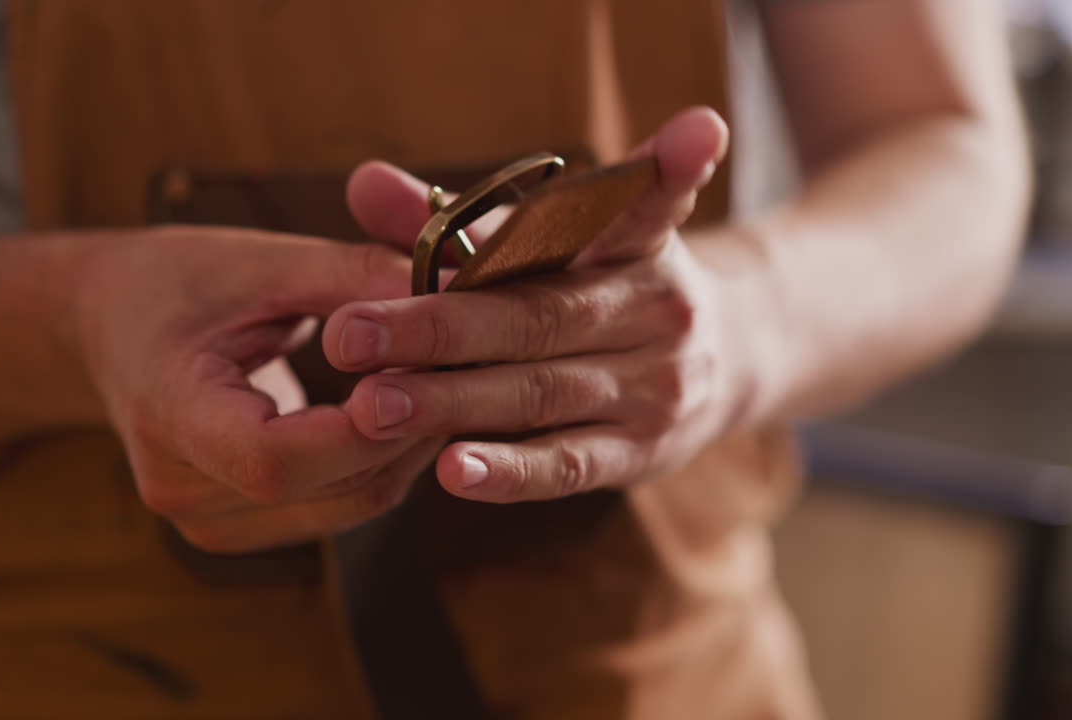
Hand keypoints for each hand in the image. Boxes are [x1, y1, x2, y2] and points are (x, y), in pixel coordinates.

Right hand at [72, 226, 439, 550]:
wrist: (107, 325)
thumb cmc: (176, 281)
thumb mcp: (259, 261)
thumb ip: (353, 276)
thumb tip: (455, 285)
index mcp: (167, 414)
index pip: (275, 458)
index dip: (362, 428)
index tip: (424, 370)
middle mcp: (183, 488)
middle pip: (332, 485)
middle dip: (410, 425)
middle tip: (468, 360)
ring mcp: (210, 521)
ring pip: (352, 501)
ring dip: (410, 444)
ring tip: (447, 377)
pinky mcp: (242, 526)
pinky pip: (341, 502)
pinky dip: (384, 457)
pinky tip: (406, 406)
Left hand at [326, 107, 746, 502]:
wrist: (724, 365)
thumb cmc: (599, 292)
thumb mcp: (552, 245)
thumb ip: (455, 222)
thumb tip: (363, 183)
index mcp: (635, 243)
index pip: (648, 202)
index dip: (671, 165)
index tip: (699, 131)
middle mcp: (655, 309)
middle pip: (539, 315)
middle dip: (439, 327)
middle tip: (347, 334)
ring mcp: (655, 385)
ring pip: (543, 392)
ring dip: (453, 401)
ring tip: (372, 405)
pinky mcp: (644, 451)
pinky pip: (570, 464)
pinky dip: (512, 471)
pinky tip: (453, 472)